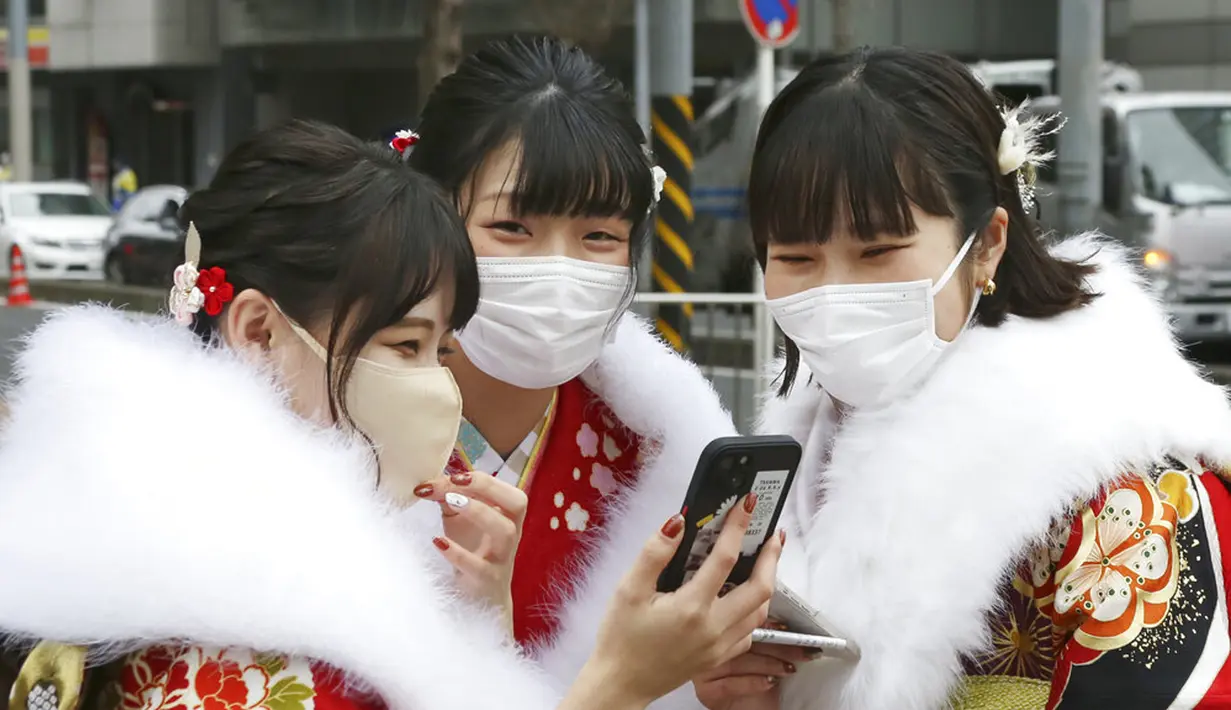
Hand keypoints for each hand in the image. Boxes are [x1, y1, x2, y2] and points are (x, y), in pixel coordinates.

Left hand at [413, 471, 526, 629]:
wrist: (480, 596)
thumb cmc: (471, 548)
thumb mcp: (459, 518)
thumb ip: (448, 497)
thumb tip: (428, 479)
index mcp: (508, 513)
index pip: (501, 488)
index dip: (478, 478)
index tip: (450, 475)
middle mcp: (512, 532)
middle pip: (517, 503)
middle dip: (488, 487)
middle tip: (456, 481)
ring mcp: (502, 557)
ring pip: (505, 531)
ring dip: (480, 513)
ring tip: (451, 503)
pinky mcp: (488, 580)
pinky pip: (478, 567)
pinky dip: (457, 553)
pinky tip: (438, 541)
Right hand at [560, 492, 782, 709]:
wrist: (621, 683)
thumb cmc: (621, 637)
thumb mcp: (628, 589)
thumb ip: (654, 553)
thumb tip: (677, 522)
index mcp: (691, 607)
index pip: (725, 558)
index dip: (738, 526)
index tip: (747, 504)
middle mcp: (713, 627)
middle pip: (760, 588)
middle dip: (771, 556)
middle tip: (773, 534)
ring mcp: (720, 646)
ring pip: (760, 612)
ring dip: (767, 583)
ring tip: (764, 561)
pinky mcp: (719, 658)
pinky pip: (750, 632)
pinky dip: (755, 611)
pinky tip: (746, 598)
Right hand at [694, 629, 817, 709]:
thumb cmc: (758, 682)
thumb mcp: (763, 654)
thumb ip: (764, 637)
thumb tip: (782, 622)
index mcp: (718, 633)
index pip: (741, 622)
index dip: (765, 623)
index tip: (787, 626)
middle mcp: (708, 649)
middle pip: (740, 640)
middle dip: (774, 643)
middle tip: (799, 645)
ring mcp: (704, 670)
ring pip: (737, 662)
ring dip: (768, 664)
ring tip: (788, 668)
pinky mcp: (707, 691)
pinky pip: (730, 684)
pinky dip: (754, 683)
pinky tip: (770, 683)